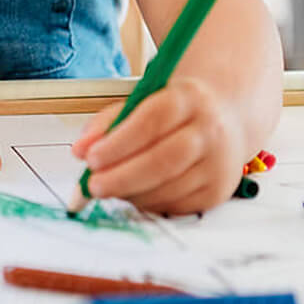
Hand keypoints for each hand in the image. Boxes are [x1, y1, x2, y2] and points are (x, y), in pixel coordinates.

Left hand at [70, 75, 245, 214]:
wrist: (224, 117)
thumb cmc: (174, 110)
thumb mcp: (141, 102)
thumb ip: (107, 123)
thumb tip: (79, 149)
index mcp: (188, 98)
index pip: (152, 121)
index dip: (119, 143)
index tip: (91, 158)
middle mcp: (208, 130)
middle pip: (163, 160)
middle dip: (122, 176)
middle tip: (93, 185)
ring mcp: (218, 163)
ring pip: (169, 187)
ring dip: (131, 193)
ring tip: (109, 187)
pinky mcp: (218, 191)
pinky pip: (177, 205)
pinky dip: (148, 202)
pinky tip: (134, 193)